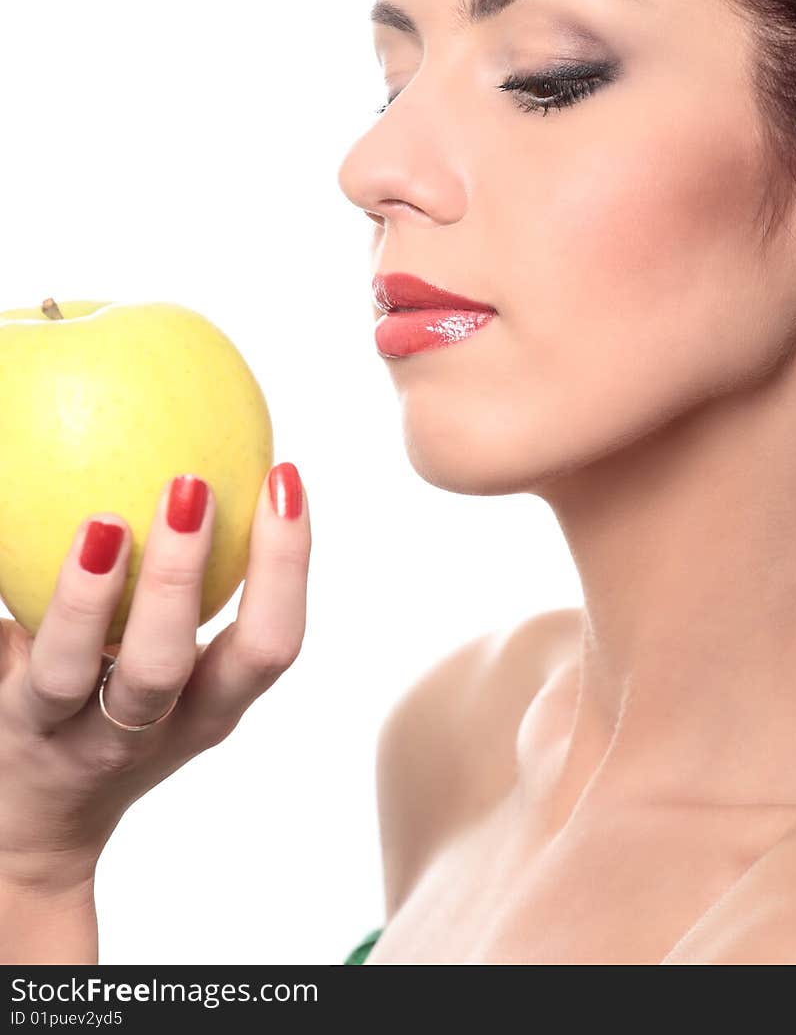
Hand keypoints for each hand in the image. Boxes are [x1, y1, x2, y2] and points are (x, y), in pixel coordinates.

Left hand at [0, 464, 309, 891]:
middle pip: (179, 666)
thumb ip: (170, 587)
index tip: (285, 477)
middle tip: (193, 486)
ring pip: (83, 673)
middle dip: (187, 577)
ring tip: (102, 523)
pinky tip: (22, 524)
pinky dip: (37, 596)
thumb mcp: (154, 667)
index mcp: (206, 706)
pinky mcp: (15, 725)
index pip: (269, 643)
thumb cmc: (103, 714)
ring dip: (92, 596)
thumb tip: (191, 448)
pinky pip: (17, 665)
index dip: (288, 565)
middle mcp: (150, 728)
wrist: (25, 827)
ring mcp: (76, 734)